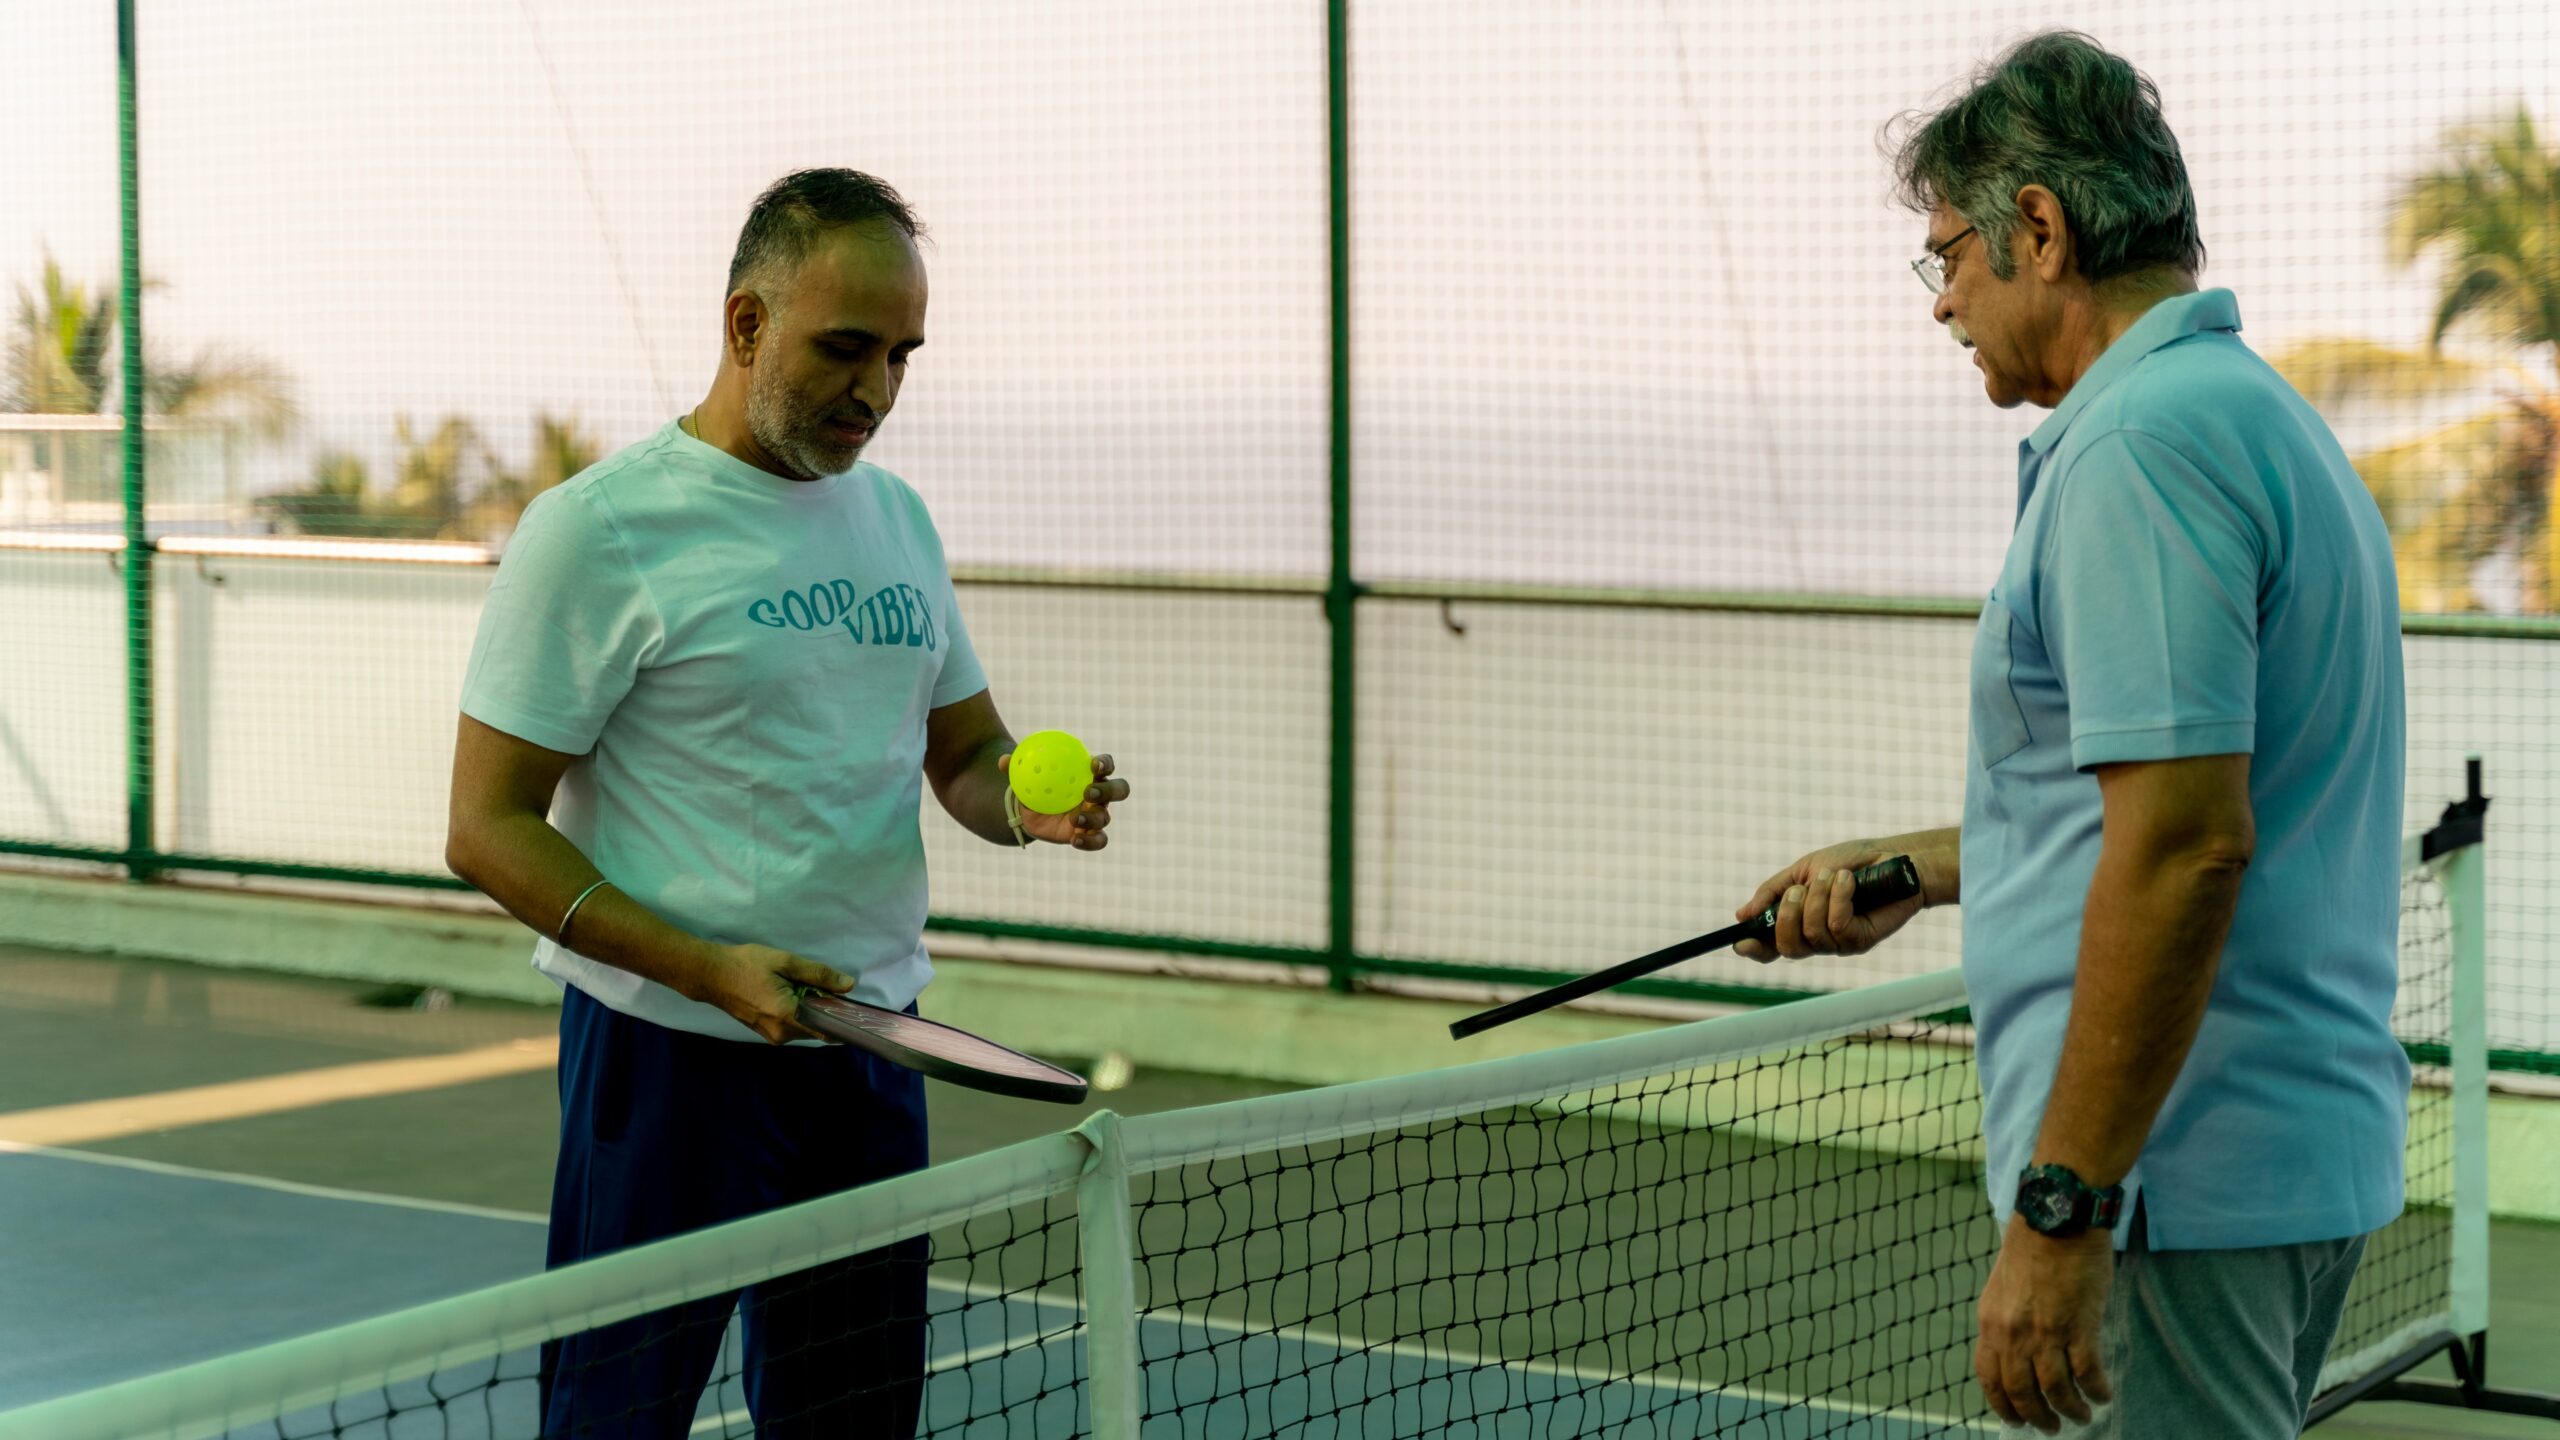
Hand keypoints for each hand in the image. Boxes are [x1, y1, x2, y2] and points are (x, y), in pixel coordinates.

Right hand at [690, 942, 853, 1044]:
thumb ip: (818, 974)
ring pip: (805, 1029)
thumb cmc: (746, 965)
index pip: (827, 1030)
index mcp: (787, 1016)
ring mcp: (772, 1035)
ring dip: (812, 1012)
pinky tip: (794, 995)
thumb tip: (847, 985)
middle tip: (831, 989)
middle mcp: (781, 1033)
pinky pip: (792, 1027)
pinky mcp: (765, 1032)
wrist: (711, 975)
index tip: (857, 1011)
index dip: (845, 1022)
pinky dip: (799, 1014)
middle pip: (818, 1029)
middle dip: (827, 1012)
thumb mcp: (786, 962)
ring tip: (809, 989)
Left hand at [999, 751, 1129, 851]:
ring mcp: (1097, 815)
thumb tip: (1003, 761)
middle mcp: (1099, 794)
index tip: (1092, 764)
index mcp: (1089, 774)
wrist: (1034, 813)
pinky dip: (1090, 842)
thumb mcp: (1026, 776)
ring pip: (1106, 817)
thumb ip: (1018, 768)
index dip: (1104, 763)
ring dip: (1092, 817)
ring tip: (1075, 818)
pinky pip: (1099, 841)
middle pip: (1119, 789)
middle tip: (1089, 792)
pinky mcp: (1090, 835)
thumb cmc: (1036, 787)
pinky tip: (1074, 840)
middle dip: (1108, 790)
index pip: (1105, 764)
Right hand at [1730, 838, 1930, 961]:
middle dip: (1786, 916)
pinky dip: (1838, 899)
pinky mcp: (1862, 940)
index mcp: (1799, 923)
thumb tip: (1743, 914)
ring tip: (1832, 875)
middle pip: (1787, 948)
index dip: (1754, 949)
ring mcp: (1839, 943)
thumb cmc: (1850, 863)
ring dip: (1817, 899)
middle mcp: (1817, 938)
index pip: (1771, 947)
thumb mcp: (1805, 869)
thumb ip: (1774, 891)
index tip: (1741, 941)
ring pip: (1812, 935)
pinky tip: (1848, 881)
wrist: (1892, 857)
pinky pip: (1838, 927)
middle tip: (1798, 889)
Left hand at [1976, 1215, 2115, 1431]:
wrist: (2056, 1219)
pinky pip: (2087, 1373)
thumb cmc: (2032, 1247)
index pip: (1990, 1378)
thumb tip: (2015, 1352)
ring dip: (2071, 1410)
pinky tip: (2103, 1395)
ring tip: (2082, 1416)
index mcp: (1991, 1323)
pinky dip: (2096, 1390)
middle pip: (2022, 1392)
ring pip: (2056, 1390)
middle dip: (2037, 1417)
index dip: (2003, 1406)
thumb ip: (2006, 1321)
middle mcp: (2013, 1333)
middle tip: (2052, 1428)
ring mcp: (2046, 1331)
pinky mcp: (2079, 1325)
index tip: (2016, 1421)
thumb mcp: (2002, 1288)